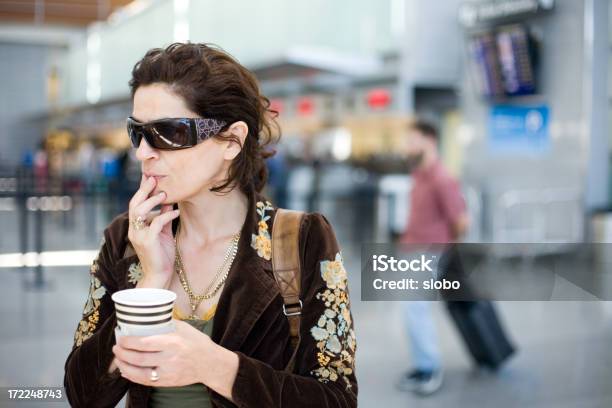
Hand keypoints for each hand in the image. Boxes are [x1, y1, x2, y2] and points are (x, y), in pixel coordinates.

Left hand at [112, 320, 215, 386]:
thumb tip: (147, 318)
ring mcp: (168, 372)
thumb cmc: (197, 342)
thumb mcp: (183, 328)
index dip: (129, 342)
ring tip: (118, 359)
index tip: (121, 339)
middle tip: (116, 348)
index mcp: (173, 342)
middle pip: (139, 358)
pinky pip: (145, 381)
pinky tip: (126, 371)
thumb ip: (166, 324)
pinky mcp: (168, 382)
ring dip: (124, 366)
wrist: (210, 363)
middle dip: (123, 354)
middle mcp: (170, 359)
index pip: (145, 343)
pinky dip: (133, 376)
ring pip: (139, 373)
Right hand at [128, 174, 179, 288]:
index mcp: (136, 226)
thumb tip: (168, 200)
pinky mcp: (148, 242)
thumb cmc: (162, 253)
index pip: (135, 204)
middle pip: (134, 204)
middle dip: (144, 190)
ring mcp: (139, 236)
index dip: (141, 190)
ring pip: (139, 212)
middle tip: (154, 179)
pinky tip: (175, 212)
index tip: (149, 177)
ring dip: (152, 201)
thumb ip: (163, 216)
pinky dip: (166, 216)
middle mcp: (134, 230)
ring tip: (164, 194)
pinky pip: (155, 224)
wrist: (160, 274)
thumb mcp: (163, 231)